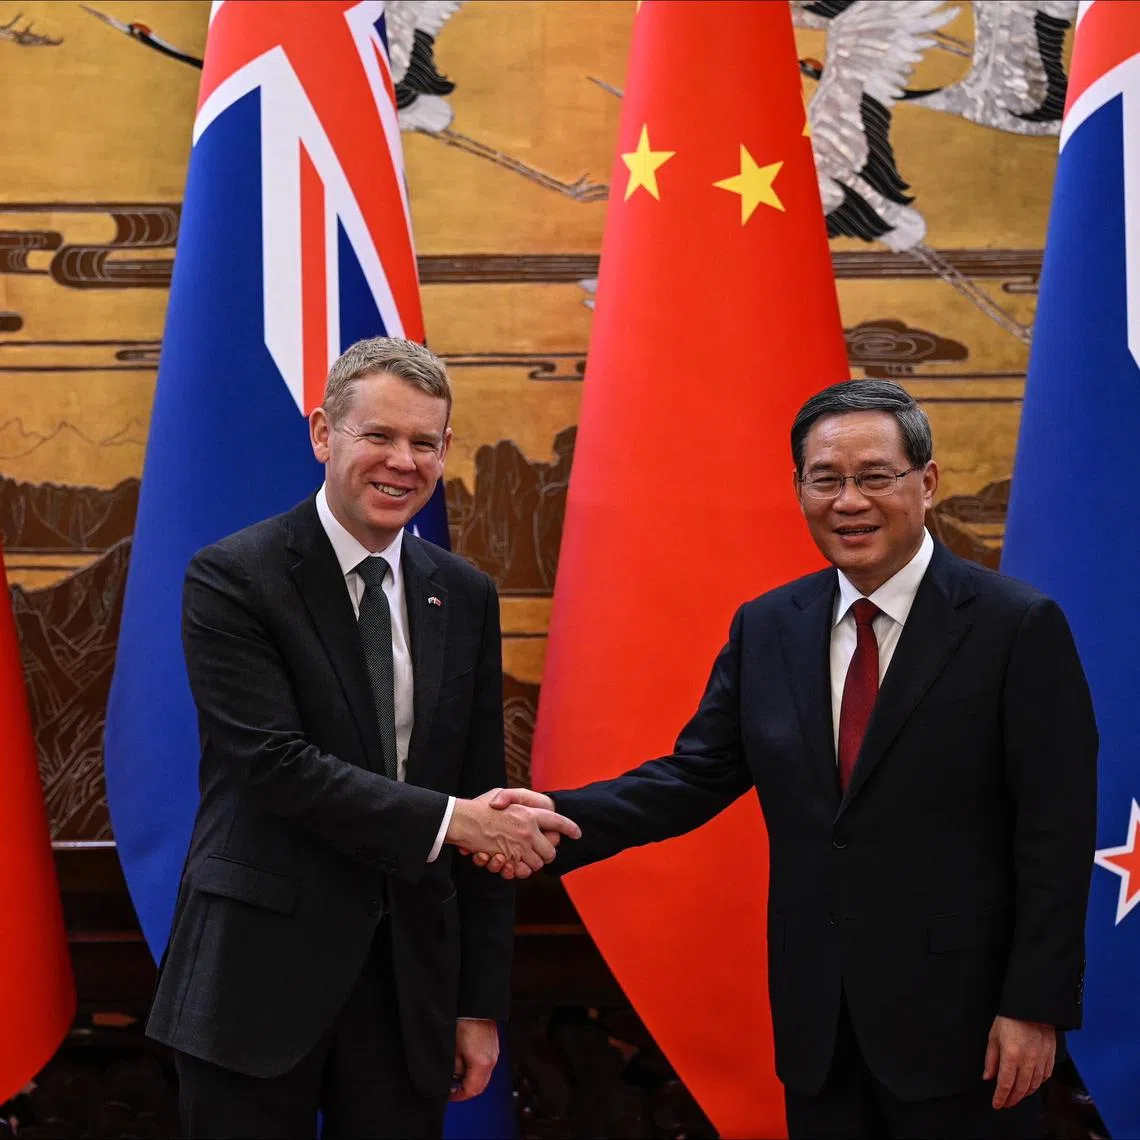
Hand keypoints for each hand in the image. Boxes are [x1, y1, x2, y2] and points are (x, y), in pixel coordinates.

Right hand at [446, 787, 578, 878]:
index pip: (557, 821)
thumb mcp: (501, 794)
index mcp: (529, 813)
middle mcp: (528, 831)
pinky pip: (521, 871)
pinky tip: (512, 863)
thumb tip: (529, 812)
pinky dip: (519, 870)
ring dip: (532, 863)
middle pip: (550, 851)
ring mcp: (518, 847)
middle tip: (540, 851)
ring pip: (537, 864)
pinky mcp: (508, 860)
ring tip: (524, 857)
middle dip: (547, 853)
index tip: (577, 833)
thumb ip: (517, 799)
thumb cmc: (480, 806)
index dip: (569, 828)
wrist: (461, 820)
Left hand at [451, 1019, 497, 1101]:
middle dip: (466, 1089)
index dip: (460, 1095)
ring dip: (472, 1078)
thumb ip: (455, 1068)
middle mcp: (491, 1060)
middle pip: (481, 1085)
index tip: (450, 1095)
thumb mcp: (453, 1049)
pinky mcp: (493, 1045)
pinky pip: (486, 1064)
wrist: (476, 1005)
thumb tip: (454, 1077)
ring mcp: (494, 1052)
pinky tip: (466, 1061)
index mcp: (482, 1063)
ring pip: (484, 1074)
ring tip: (457, 1074)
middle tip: (453, 1088)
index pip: (473, 1090)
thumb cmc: (464, 1022)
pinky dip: (476, 1068)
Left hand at [983, 1015, 1055, 1108]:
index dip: (1000, 1097)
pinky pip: (1045, 1077)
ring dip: (1024, 1094)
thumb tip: (988, 1077)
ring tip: (1017, 1096)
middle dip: (1012, 1099)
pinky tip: (1032, 1085)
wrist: (1033, 1007)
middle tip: (1006, 1103)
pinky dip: (1037, 1084)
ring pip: (1033, 1085)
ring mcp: (1041, 1061)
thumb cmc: (1010, 1019)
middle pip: (1020, 1089)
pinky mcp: (1050, 1058)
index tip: (996, 1105)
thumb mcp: (994, 1036)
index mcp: (1011, 1056)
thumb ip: (991, 1059)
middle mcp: (1027, 1062)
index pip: (1005, 1084)